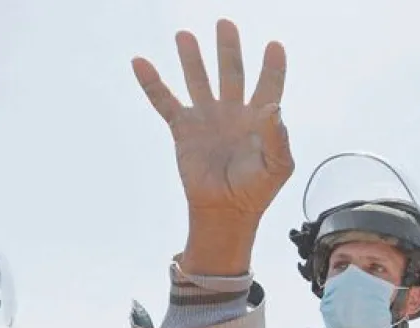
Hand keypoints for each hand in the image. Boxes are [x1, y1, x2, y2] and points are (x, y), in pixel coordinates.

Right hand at [132, 20, 294, 272]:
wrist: (225, 211)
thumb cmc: (256, 192)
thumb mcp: (277, 166)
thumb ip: (278, 137)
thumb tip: (275, 107)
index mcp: (259, 120)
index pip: (268, 86)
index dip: (272, 67)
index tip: (275, 46)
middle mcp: (232, 113)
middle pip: (231, 72)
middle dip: (228, 49)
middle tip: (225, 23)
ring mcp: (207, 119)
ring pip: (198, 80)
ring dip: (192, 58)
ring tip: (185, 35)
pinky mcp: (184, 130)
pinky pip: (165, 101)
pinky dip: (152, 83)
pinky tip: (140, 62)